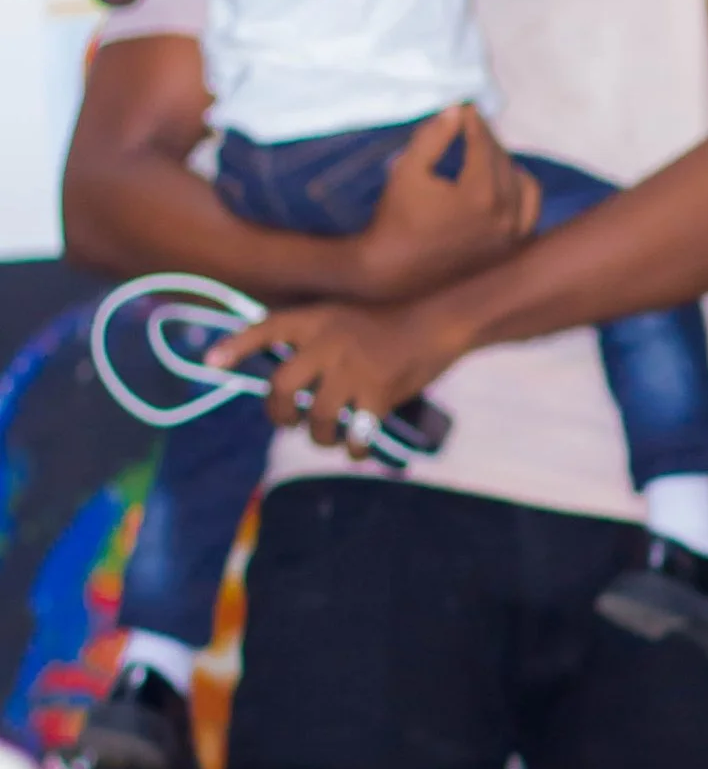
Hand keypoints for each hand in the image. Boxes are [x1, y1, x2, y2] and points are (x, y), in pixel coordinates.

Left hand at [214, 295, 465, 447]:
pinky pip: (355, 433)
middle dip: (278, 413)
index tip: (210, 363)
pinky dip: (355, 450)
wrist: (437, 321)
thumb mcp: (343, 317)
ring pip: (316, 417)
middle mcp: (328, 342)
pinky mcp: (378, 393)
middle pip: (282, 386)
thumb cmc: (389, 323)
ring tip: (326, 437)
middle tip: (286, 421)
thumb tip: (287, 385)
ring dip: (317, 436)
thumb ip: (314, 342)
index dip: (236, 347)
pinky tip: (358, 451)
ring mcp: (352, 368)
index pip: (266, 329)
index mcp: (316, 319)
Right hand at [345, 104, 537, 301]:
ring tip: (485, 153)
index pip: (484, 144)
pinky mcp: (510, 250)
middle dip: (487, 139)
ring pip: (522, 183)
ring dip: (506, 163)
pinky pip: (529, 212)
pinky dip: (520, 193)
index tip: (466, 106)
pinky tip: (503, 184)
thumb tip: (458, 109)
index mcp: (481, 194)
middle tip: (471, 125)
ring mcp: (512, 236)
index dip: (474, 121)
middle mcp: (506, 216)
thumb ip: (433, 136)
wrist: (394, 275)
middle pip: (504, 161)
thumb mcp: (407, 170)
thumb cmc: (395, 219)